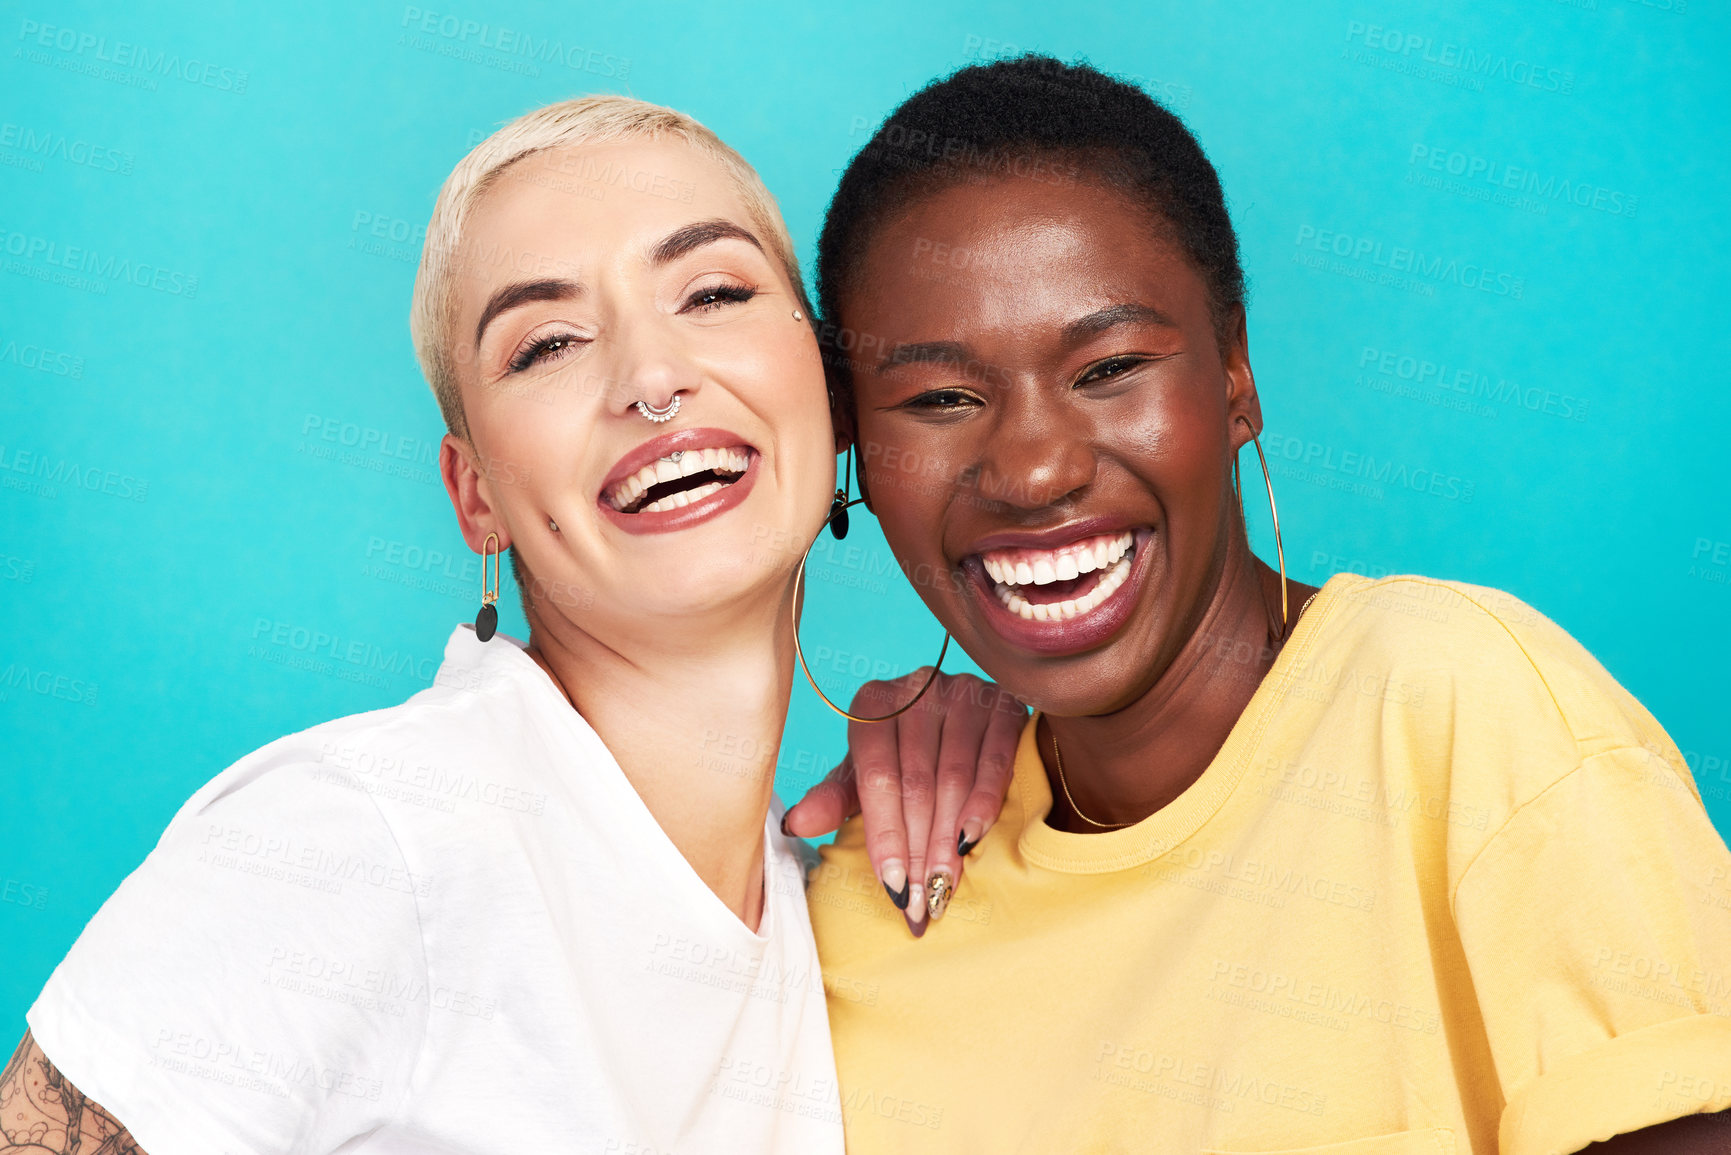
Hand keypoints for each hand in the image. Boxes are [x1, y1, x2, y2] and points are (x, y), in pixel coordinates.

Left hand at [783, 670, 1025, 932]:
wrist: (964, 721)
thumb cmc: (903, 755)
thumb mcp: (865, 775)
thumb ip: (833, 799)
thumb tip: (793, 825)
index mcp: (874, 703)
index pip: (877, 777)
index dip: (885, 835)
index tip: (892, 886)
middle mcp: (917, 688)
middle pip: (916, 783)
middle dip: (917, 849)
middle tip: (920, 900)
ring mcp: (964, 691)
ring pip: (953, 777)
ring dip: (948, 839)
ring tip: (942, 885)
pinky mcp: (1004, 704)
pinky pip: (996, 761)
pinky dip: (984, 804)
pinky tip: (972, 840)